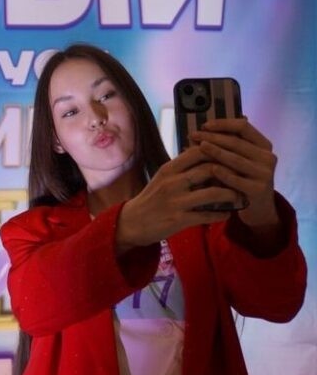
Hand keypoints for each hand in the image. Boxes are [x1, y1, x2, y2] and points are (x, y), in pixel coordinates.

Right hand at [116, 146, 237, 252]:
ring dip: (231, 195)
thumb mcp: (162, 177)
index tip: (231, 156)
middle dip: (230, 172)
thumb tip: (204, 153)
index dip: (218, 151)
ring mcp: (176, 201)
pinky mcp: (179, 219)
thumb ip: (182, 167)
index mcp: (169, 169)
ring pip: (213, 193)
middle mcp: (172, 182)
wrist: (132, 222)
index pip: (198, 151)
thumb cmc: (151, 198)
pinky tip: (227, 214)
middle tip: (242, 176)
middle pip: (209, 169)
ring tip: (239, 196)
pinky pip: (207, 215)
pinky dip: (221, 215)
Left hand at [190, 117, 278, 227]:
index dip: (223, 123)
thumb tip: (201, 129)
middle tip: (194, 135)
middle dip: (213, 137)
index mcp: (264, 145)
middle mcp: (267, 157)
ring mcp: (265, 174)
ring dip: (215, 152)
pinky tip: (211, 168)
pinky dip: (223, 173)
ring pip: (236, 159)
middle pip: (236, 142)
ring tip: (199, 147)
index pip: (243, 127)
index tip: (204, 125)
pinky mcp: (258, 190)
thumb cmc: (241, 177)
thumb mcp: (239, 159)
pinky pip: (237, 179)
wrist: (257, 207)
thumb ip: (228, 144)